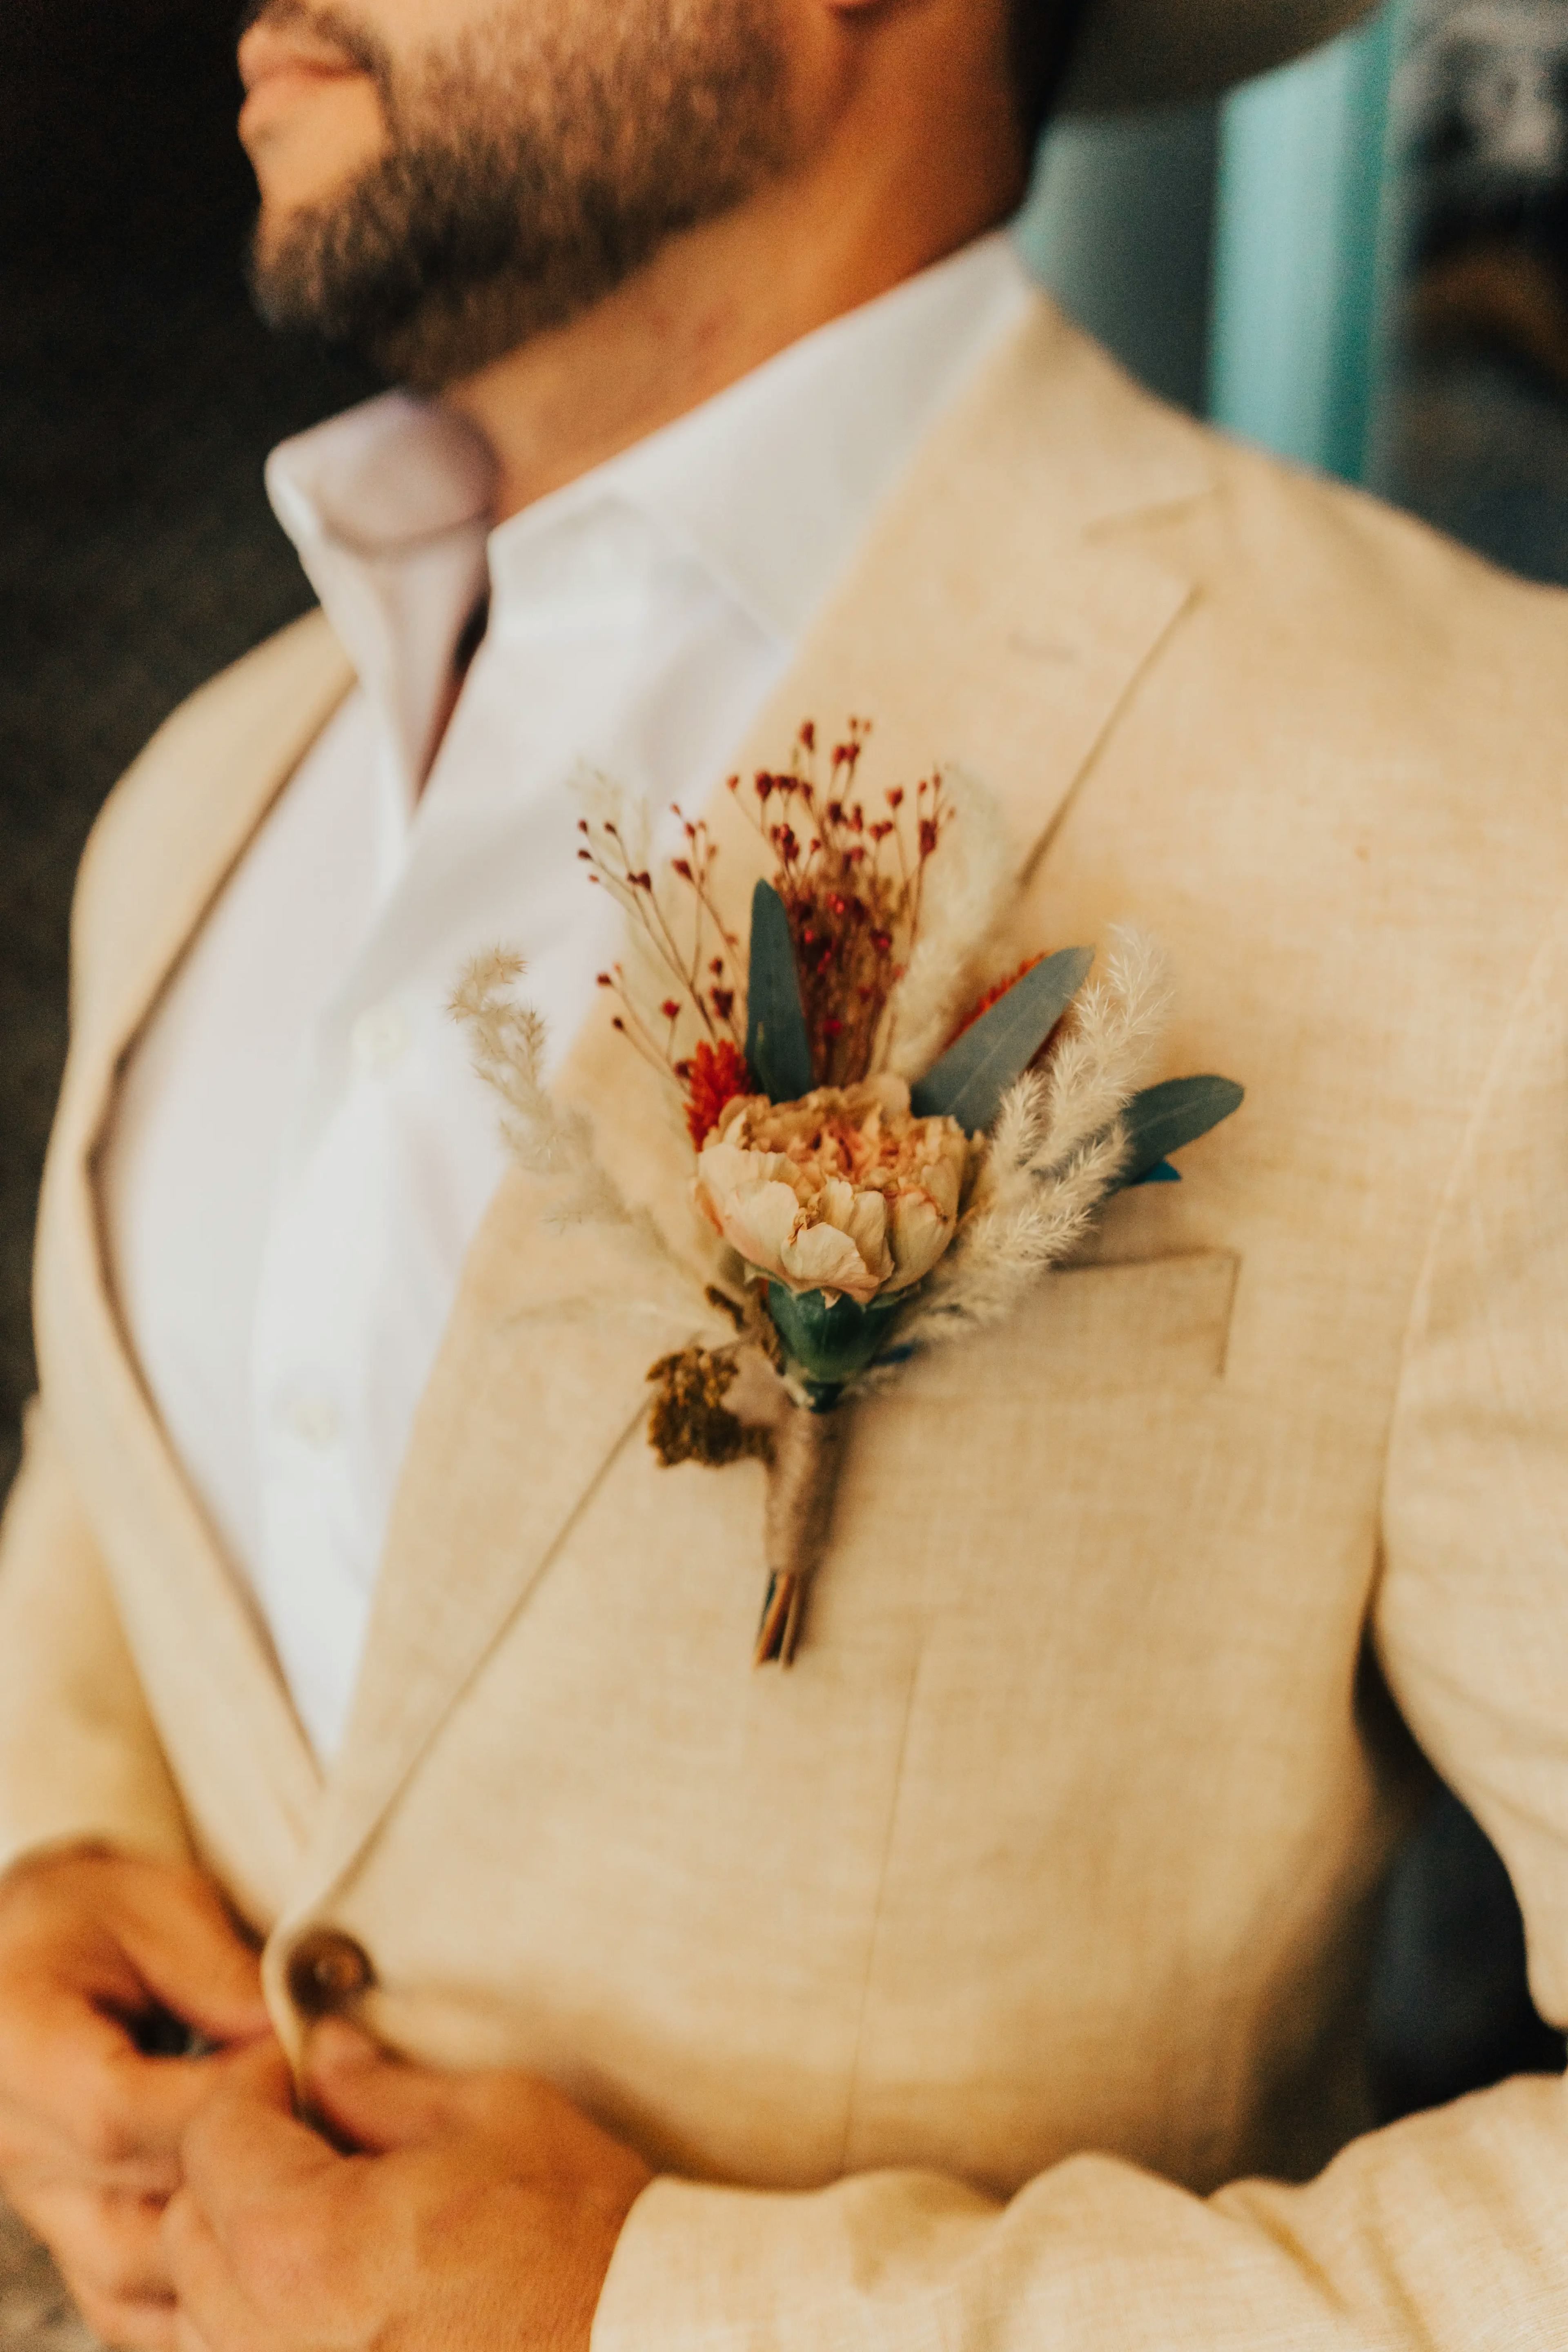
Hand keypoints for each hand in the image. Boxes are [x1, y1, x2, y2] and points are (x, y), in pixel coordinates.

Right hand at [0, 1847, 275, 2350]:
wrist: (34, 1949)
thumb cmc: (100, 1916)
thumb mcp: (160, 1906)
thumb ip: (220, 1974)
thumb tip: (293, 2042)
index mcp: (18, 2046)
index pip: (119, 2114)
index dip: (223, 2101)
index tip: (293, 2060)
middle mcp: (14, 2146)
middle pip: (133, 2213)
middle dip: (242, 2178)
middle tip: (320, 2127)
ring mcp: (39, 2207)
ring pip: (133, 2280)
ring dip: (227, 2244)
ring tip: (299, 2181)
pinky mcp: (68, 2240)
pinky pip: (128, 2308)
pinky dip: (198, 2293)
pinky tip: (262, 2241)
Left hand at [163, 2021, 653, 2351]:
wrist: (636, 2340)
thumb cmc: (580, 2239)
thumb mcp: (494, 2118)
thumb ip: (385, 2088)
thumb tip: (330, 2058)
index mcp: (306, 2245)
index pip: (212, 2138)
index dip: (254, 2086)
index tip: (298, 2075)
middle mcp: (272, 2341)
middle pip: (187, 2231)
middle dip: (235, 2171)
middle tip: (308, 2140)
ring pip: (199, 2316)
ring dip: (237, 2259)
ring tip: (321, 2222)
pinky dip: (261, 2328)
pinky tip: (331, 2299)